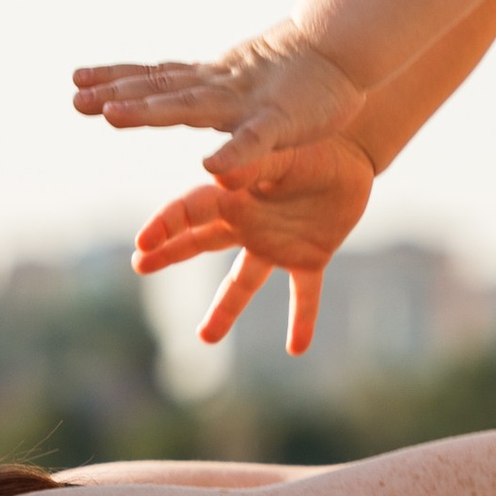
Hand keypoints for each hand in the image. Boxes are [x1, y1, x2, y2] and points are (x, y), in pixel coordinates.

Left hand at [73, 23, 365, 179]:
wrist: (348, 49)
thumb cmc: (306, 78)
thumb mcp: (257, 95)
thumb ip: (229, 110)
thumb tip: (210, 119)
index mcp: (213, 84)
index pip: (157, 76)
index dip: (118, 78)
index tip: (78, 79)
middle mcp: (220, 89)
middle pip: (161, 89)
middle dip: (119, 94)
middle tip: (77, 98)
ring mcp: (246, 104)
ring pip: (190, 105)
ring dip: (151, 109)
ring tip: (111, 114)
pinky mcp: (280, 122)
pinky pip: (255, 142)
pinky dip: (234, 155)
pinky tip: (212, 169)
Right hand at [131, 135, 377, 353]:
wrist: (354, 151)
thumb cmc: (315, 147)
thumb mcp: (282, 155)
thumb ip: (252, 165)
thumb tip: (216, 173)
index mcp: (236, 195)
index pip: (191, 212)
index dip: (166, 227)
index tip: (142, 244)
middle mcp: (249, 222)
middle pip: (201, 243)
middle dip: (170, 253)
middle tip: (140, 264)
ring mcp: (276, 244)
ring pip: (242, 282)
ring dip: (224, 311)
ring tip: (205, 338)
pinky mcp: (309, 257)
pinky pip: (304, 294)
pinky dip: (302, 320)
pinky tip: (297, 349)